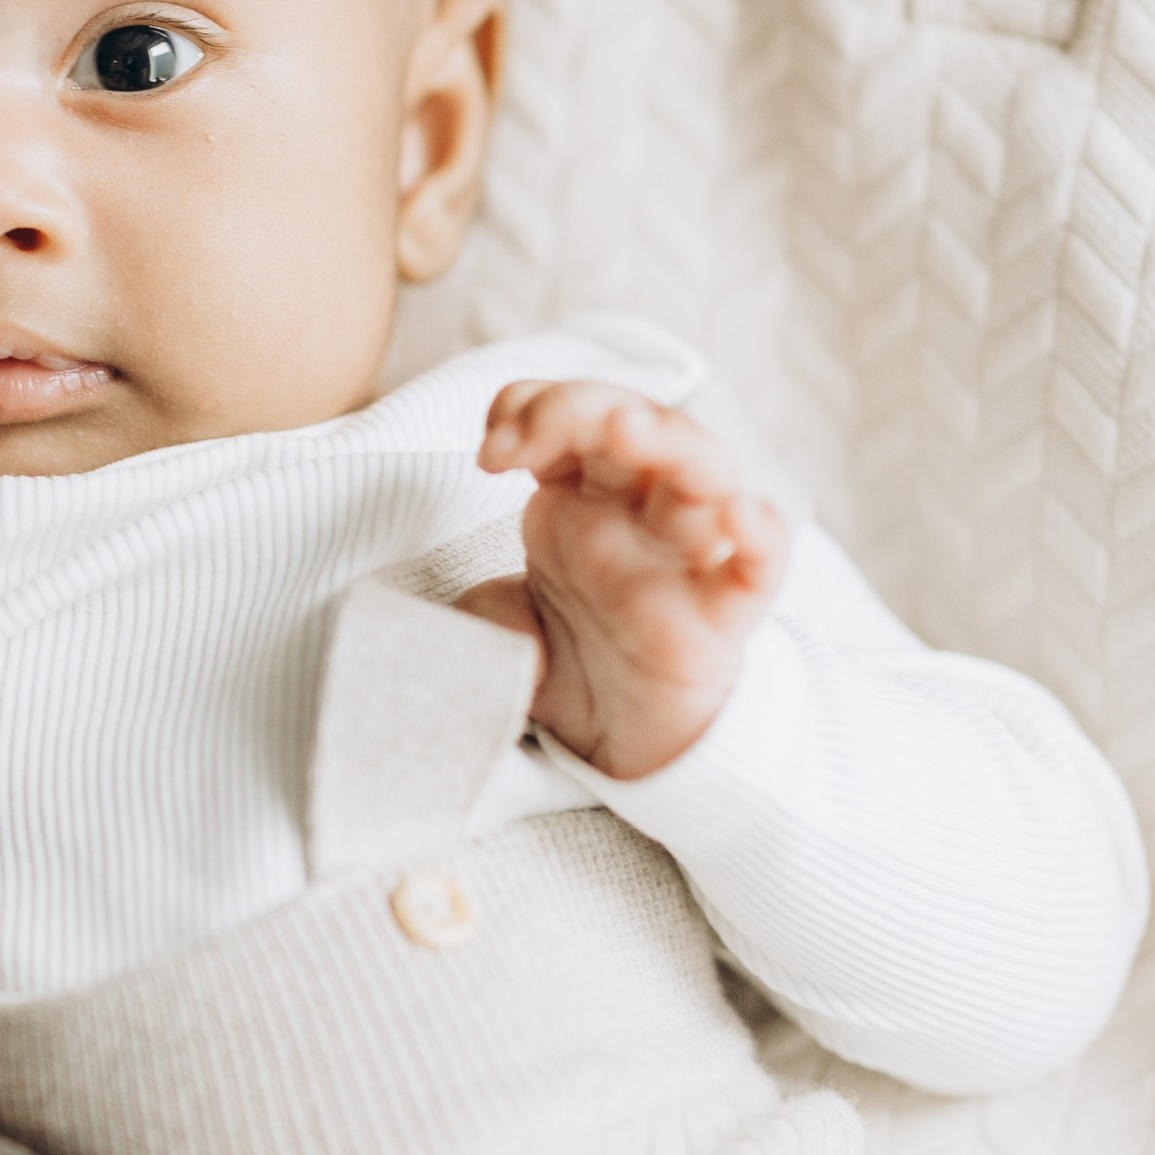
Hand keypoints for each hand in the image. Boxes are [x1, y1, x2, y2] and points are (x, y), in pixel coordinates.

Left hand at [475, 381, 788, 778]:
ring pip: (705, 475)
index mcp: (582, 499)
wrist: (623, 745)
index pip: (567, 420)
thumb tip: (393, 615)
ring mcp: (687, 557)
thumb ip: (458, 604)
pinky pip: (761, 563)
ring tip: (629, 431)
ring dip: (672, 444)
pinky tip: (740, 516)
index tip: (488, 452)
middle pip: (635, 426)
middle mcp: (637, 514)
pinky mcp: (725, 614)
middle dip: (589, 409)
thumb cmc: (571, 663)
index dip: (531, 410)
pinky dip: (760, 533)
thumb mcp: (495, 626)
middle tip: (540, 431)